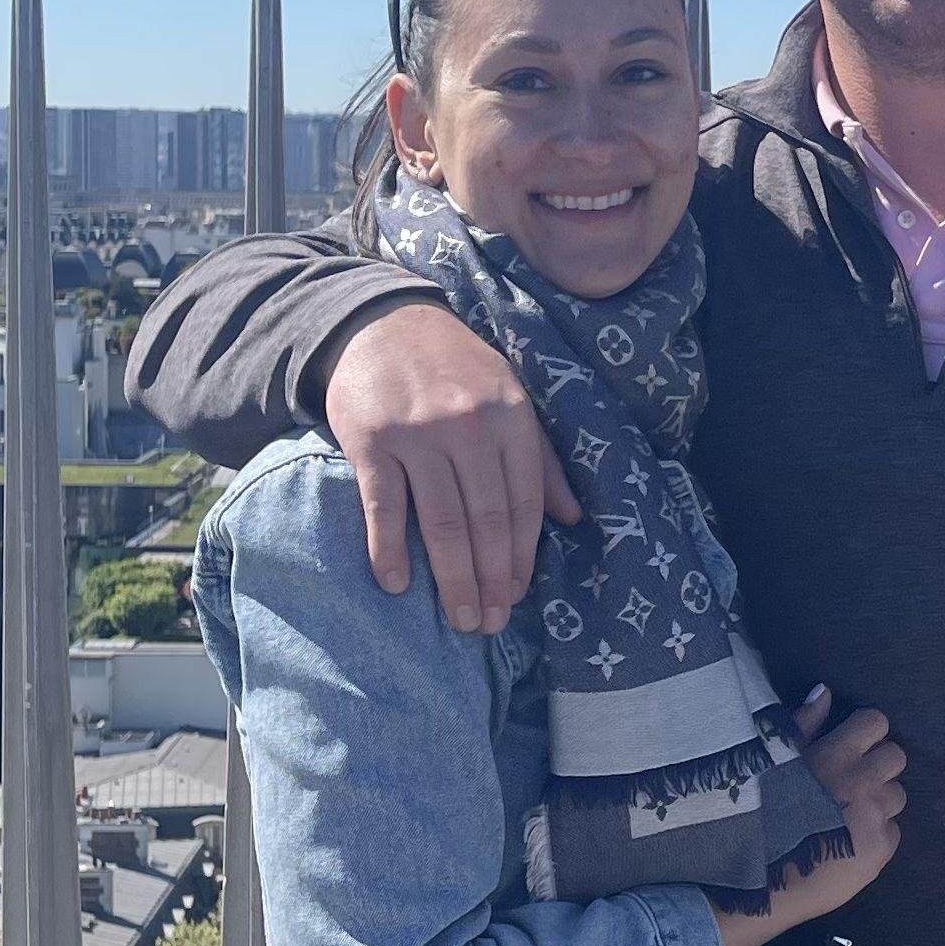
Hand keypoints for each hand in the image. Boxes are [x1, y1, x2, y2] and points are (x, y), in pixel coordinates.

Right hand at [324, 301, 581, 630]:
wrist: (382, 321)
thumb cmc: (454, 368)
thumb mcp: (509, 397)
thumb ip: (540, 458)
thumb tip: (573, 518)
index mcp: (511, 418)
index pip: (523, 503)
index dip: (521, 557)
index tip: (515, 596)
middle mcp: (469, 426)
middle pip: (485, 520)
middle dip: (490, 580)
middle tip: (487, 624)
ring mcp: (419, 433)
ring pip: (441, 521)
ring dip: (451, 578)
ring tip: (458, 618)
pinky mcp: (372, 440)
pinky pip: (384, 505)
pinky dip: (389, 549)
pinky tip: (397, 584)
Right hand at [718, 689, 908, 945]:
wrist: (760, 878)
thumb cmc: (760, 813)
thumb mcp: (775, 761)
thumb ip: (804, 723)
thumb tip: (825, 691)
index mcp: (837, 754)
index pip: (877, 722)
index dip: (866, 732)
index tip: (853, 746)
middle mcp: (863, 781)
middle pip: (897, 756)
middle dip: (879, 766)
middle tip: (854, 782)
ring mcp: (875, 817)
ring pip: (897, 795)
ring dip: (879, 801)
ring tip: (849, 815)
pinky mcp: (881, 850)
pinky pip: (893, 832)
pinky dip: (877, 835)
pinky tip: (849, 843)